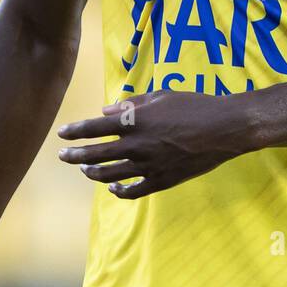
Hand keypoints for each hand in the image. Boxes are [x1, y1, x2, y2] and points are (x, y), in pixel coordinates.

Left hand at [57, 91, 251, 199]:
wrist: (224, 128)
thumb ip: (131, 104)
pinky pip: (133, 191)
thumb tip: (106, 110)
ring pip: (110, 174)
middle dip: (74, 155)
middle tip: (62, 156)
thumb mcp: (161, 96)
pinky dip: (119, 191)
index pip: (94, 128)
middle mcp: (136, 146)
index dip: (75, 131)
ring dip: (92, 172)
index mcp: (134, 122)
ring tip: (84, 169)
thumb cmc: (194, 106)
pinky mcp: (162, 180)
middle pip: (95, 155)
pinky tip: (112, 188)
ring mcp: (148, 166)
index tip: (62, 134)